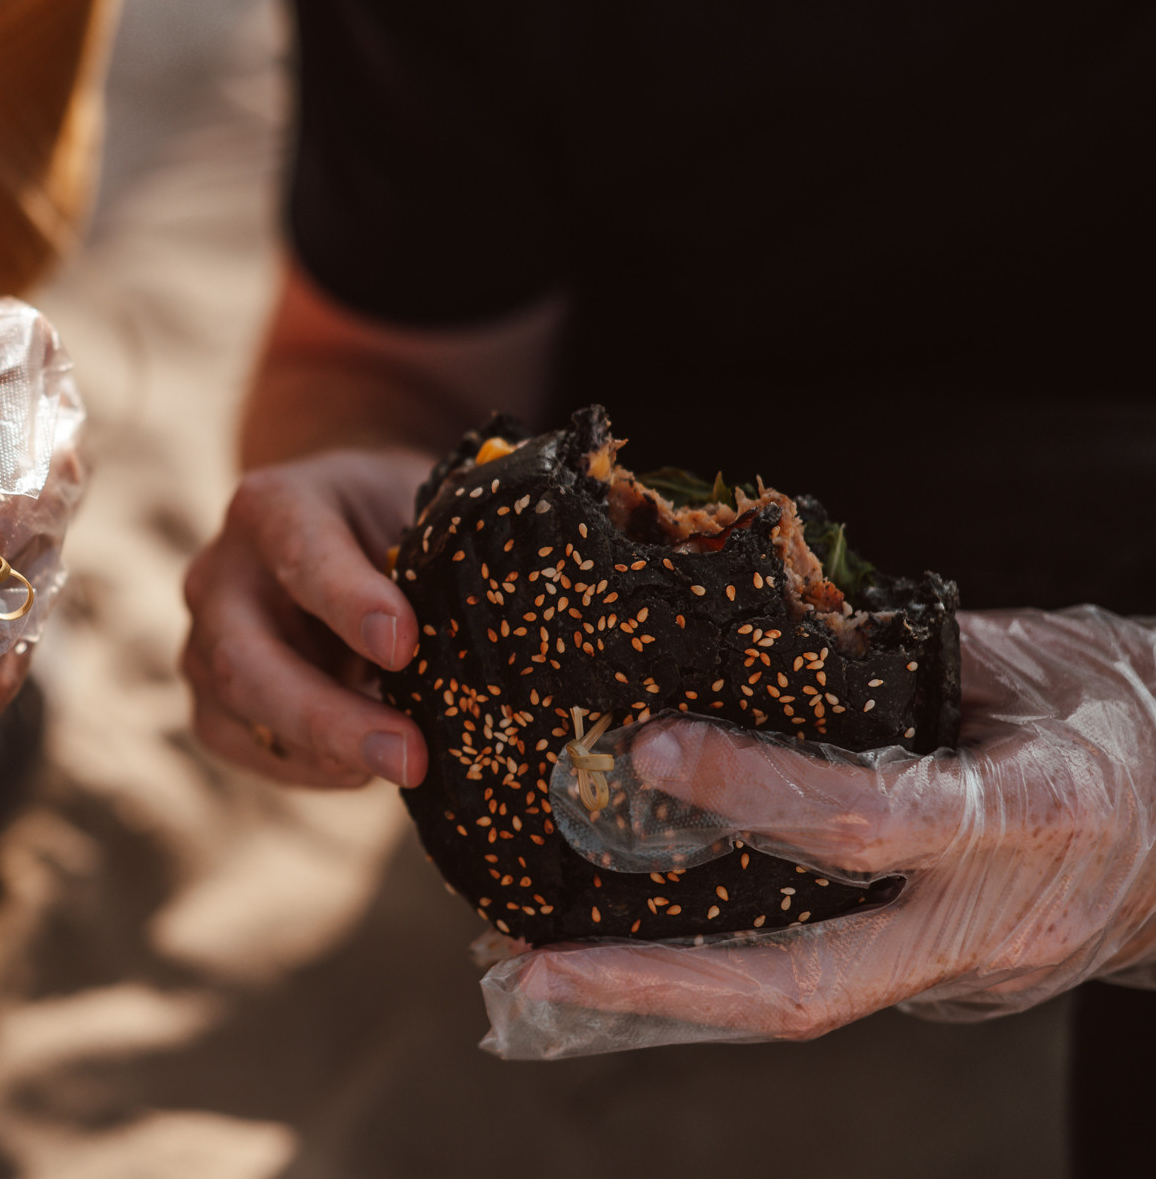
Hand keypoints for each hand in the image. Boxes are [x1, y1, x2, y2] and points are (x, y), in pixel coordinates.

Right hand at [181, 449, 433, 787]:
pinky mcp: (211, 701)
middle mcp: (219, 574)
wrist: (351, 538)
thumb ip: (428, 562)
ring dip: (324, 752)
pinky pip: (246, 749)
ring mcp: (203, 642)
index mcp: (272, 505)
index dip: (347, 601)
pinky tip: (365, 768)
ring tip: (405, 765)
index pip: (299, 552)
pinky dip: (309, 768)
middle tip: (410, 756)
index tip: (404, 644)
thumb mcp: (418, 515)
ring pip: (239, 713)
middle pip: (243, 658)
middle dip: (327, 715)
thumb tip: (464, 638)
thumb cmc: (394, 523)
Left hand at [481, 608, 1155, 1058]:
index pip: (867, 821)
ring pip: (799, 1004)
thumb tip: (737, 628)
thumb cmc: (1115, 712)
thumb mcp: (1028, 657)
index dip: (750, 791)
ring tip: (537, 968)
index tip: (647, 751)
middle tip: (535, 965)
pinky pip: (817, 987)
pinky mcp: (943, 989)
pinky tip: (628, 954)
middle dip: (662, 983)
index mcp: (1027, 815)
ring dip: (664, 995)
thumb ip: (890, 659)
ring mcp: (965, 975)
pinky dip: (717, 975)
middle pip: (810, 984)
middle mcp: (989, 922)